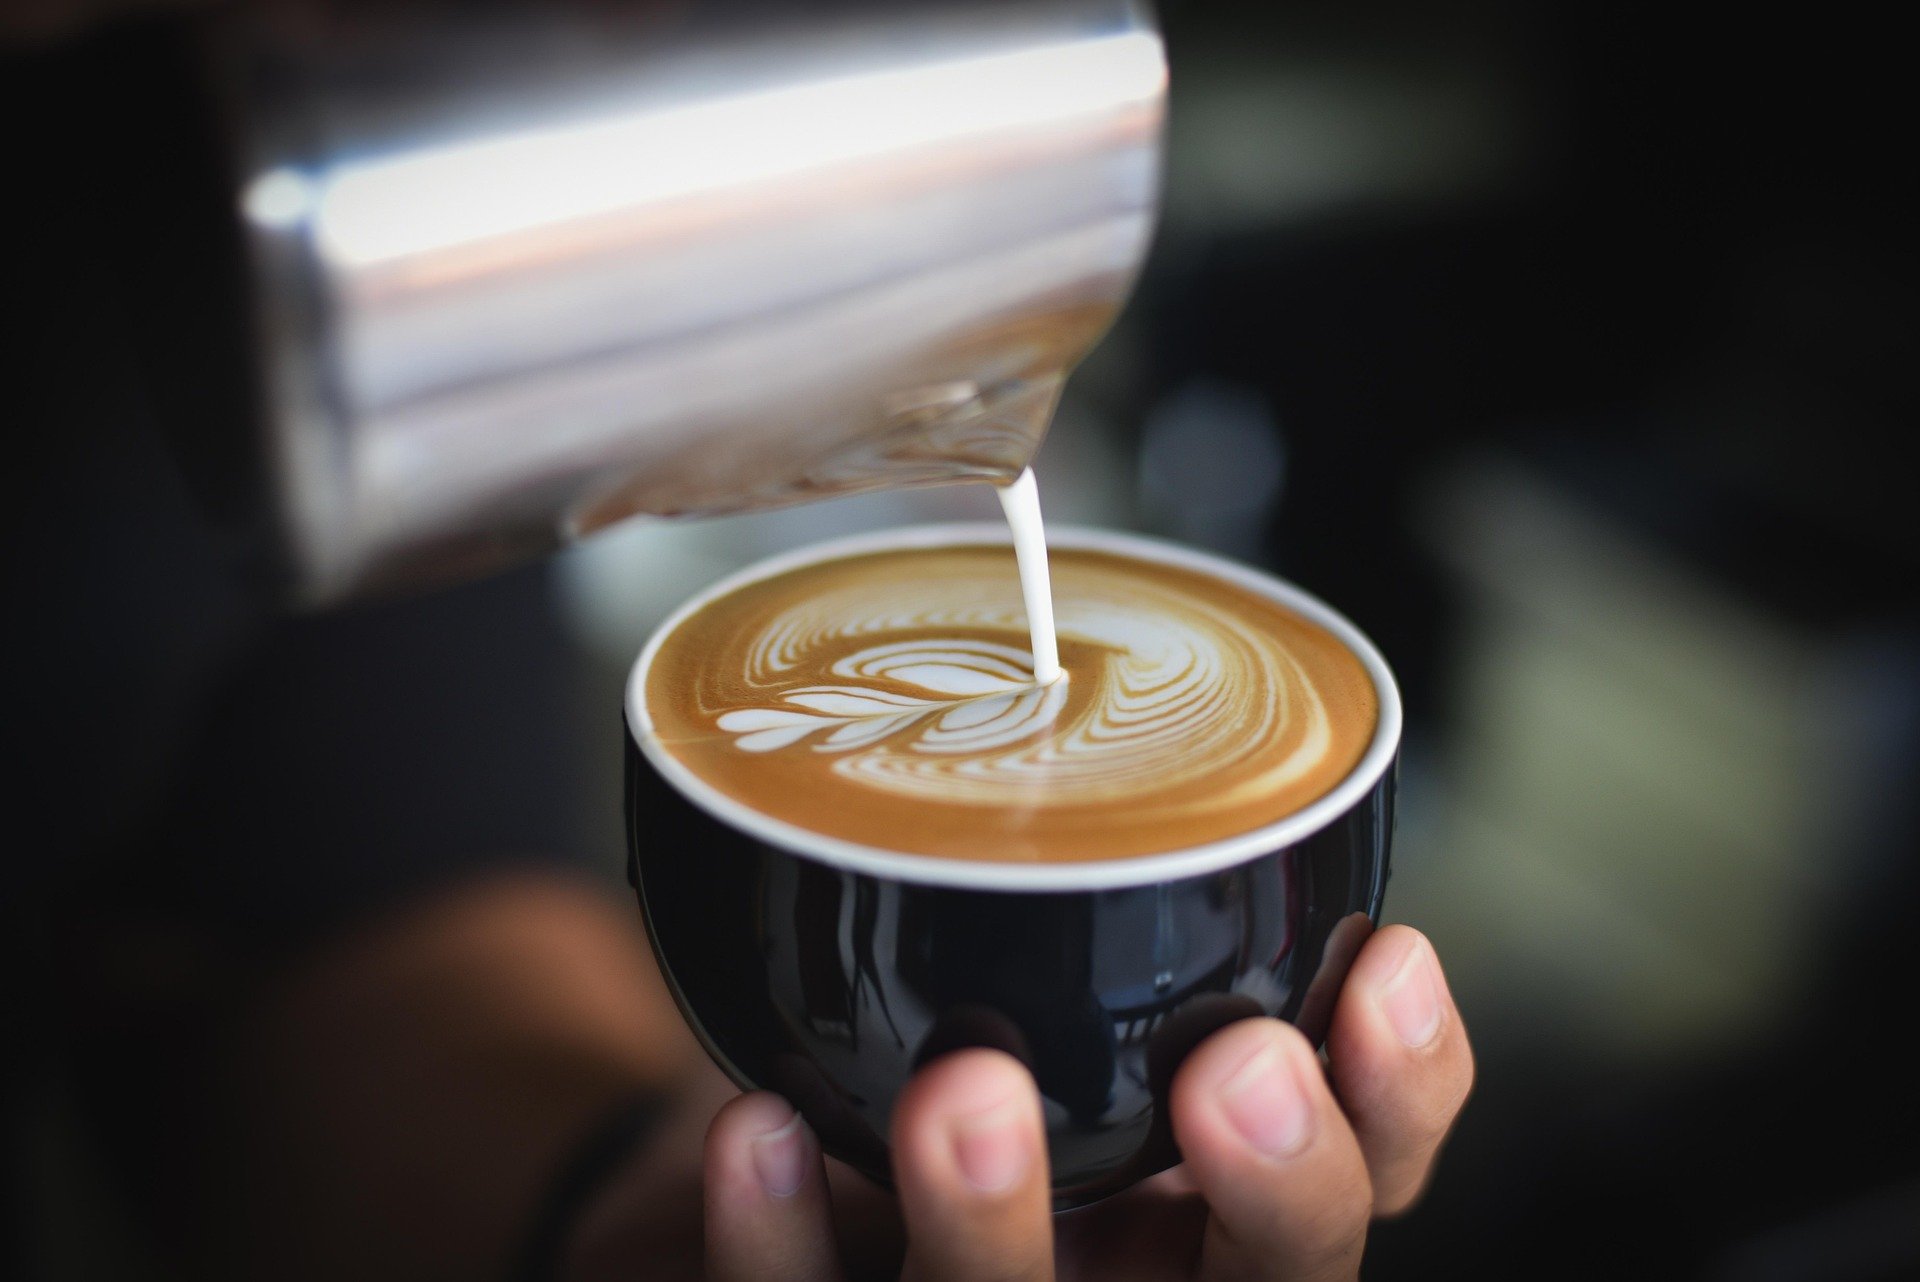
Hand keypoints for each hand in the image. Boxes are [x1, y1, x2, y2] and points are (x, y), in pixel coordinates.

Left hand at [701, 925, 1471, 1281]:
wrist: (781, 1192)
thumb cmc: (975, 1073)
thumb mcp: (1090, 1005)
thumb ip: (1146, 931)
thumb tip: (1203, 757)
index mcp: (1209, 1215)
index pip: (1361, 1188)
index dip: (1400, 1102)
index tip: (1384, 961)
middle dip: (1281, 1188)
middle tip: (1238, 1064)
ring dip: (993, 1227)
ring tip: (967, 1088)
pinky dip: (777, 1235)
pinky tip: (761, 1131)